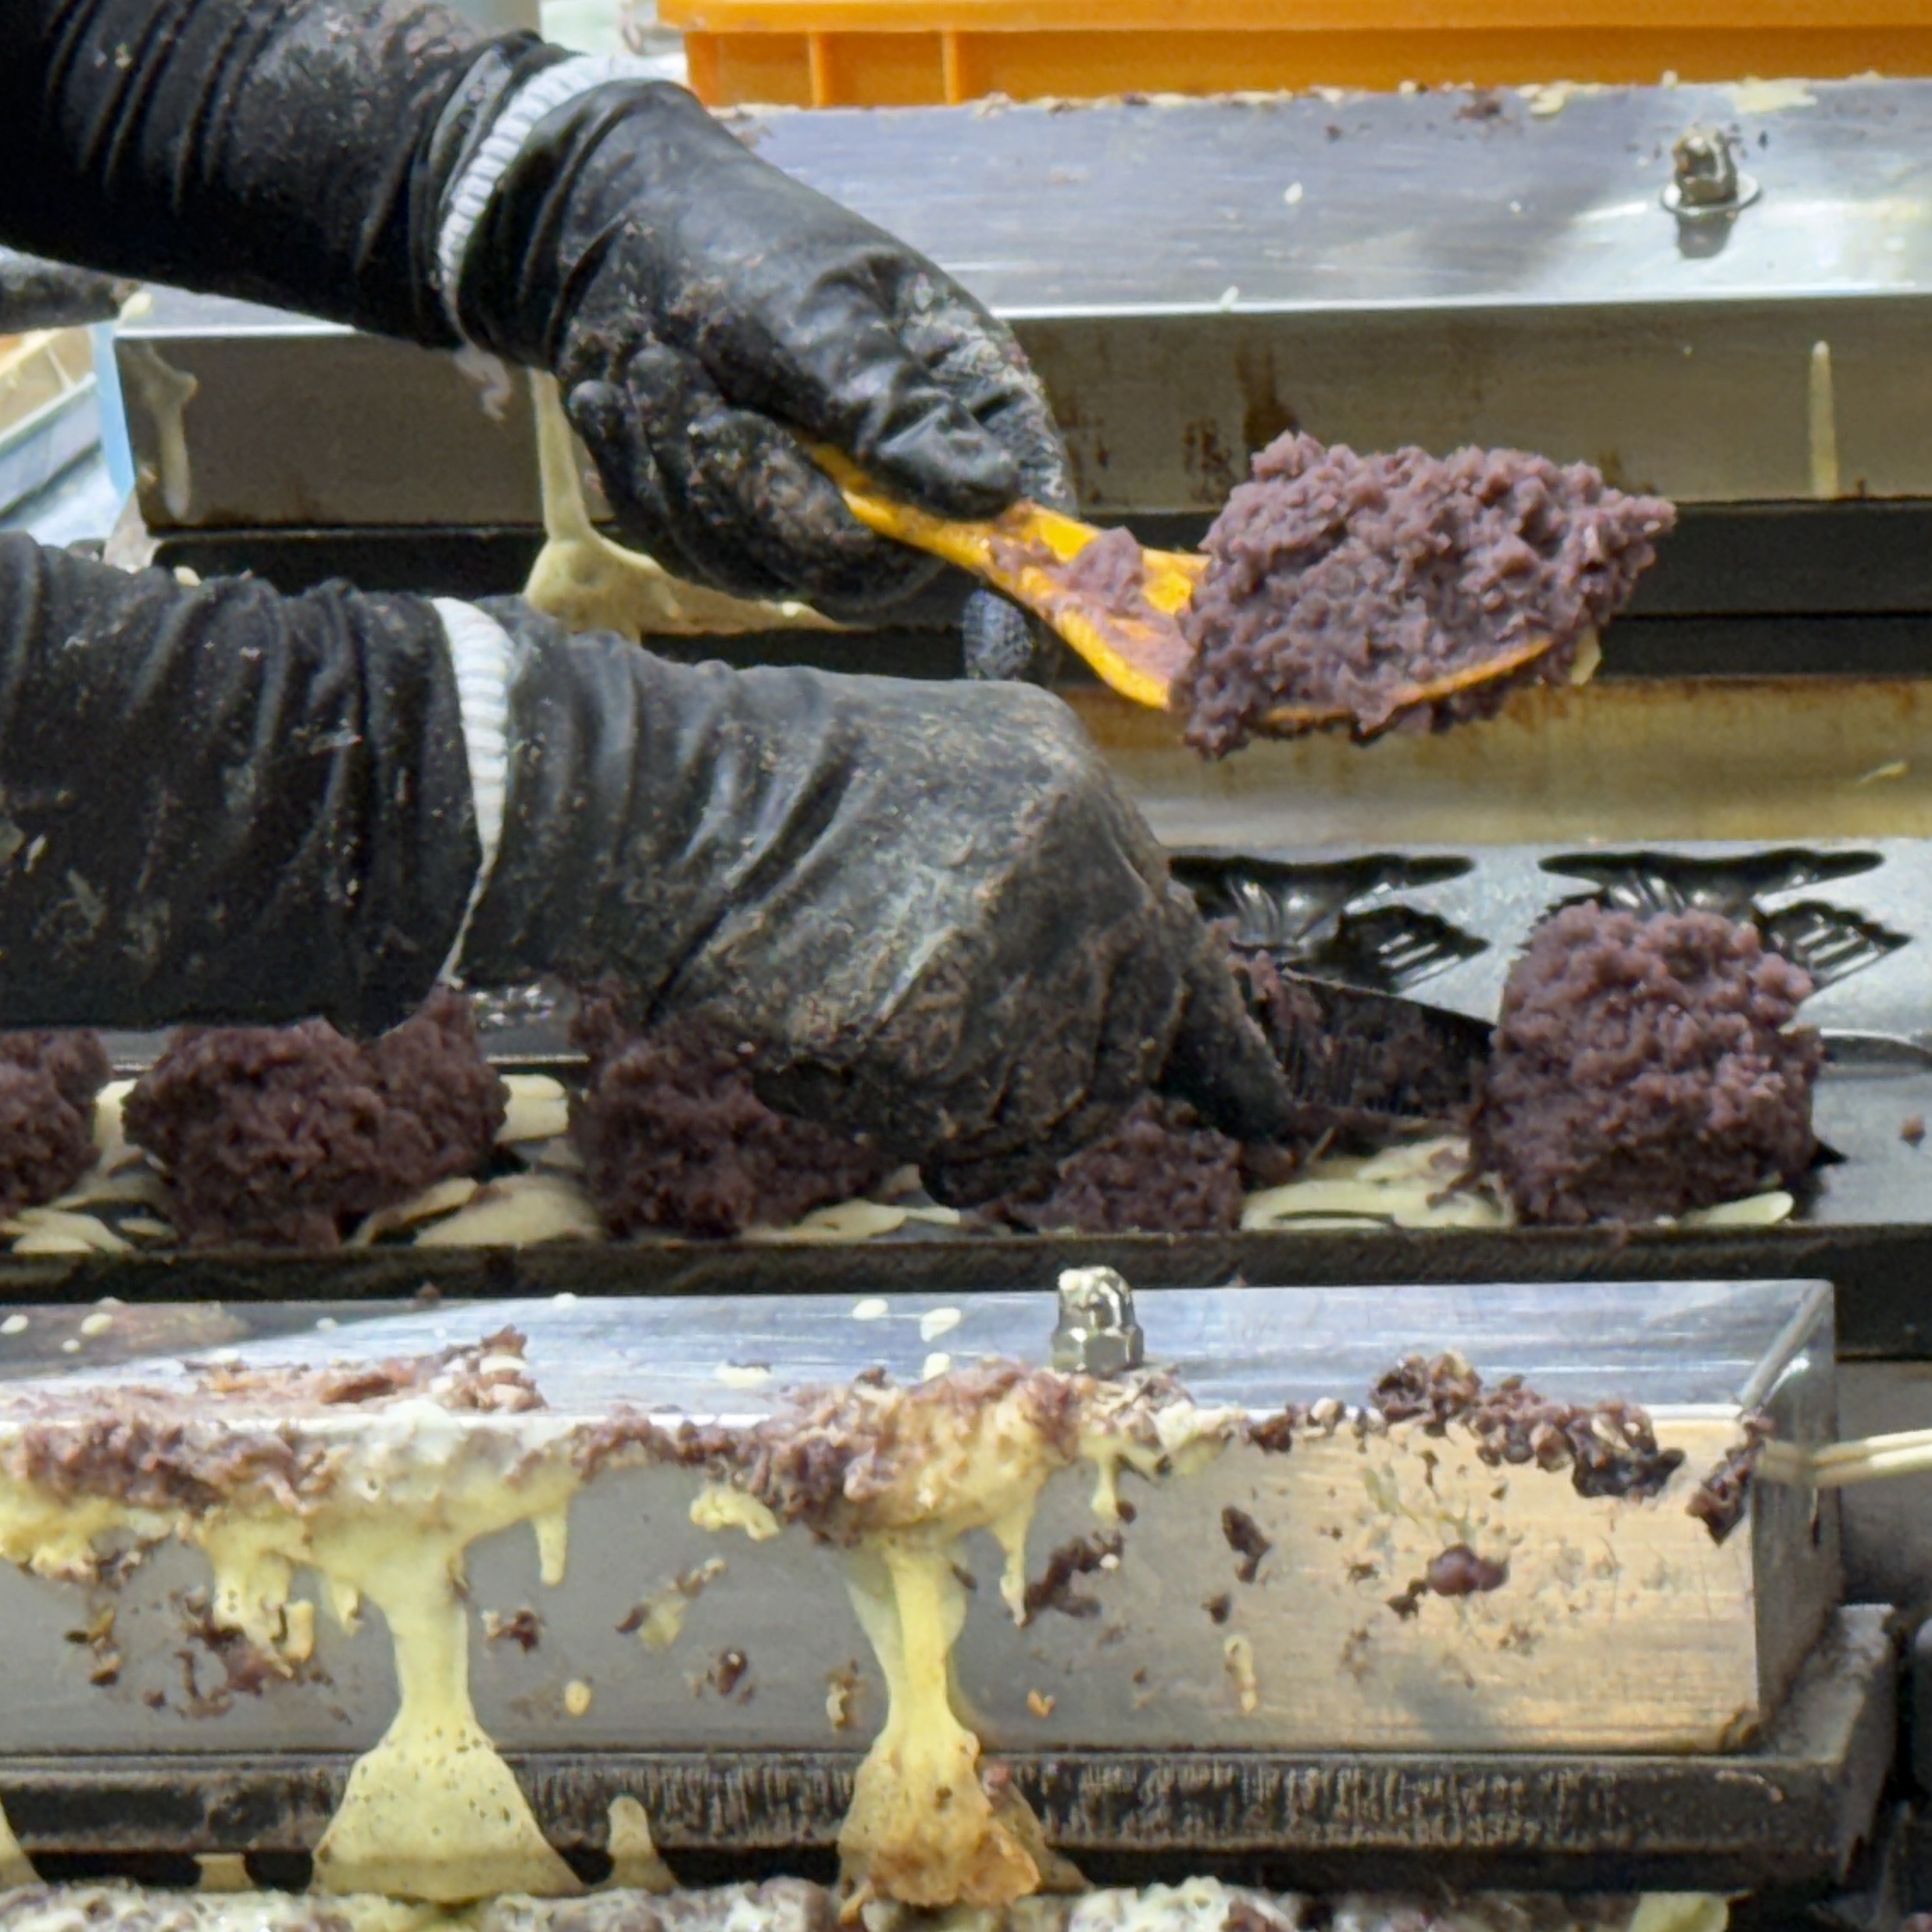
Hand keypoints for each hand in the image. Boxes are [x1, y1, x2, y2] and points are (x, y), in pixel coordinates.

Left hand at [452, 81, 1069, 624]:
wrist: (609, 238)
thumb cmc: (734, 245)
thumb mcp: (815, 312)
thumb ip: (893, 407)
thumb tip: (994, 496)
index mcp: (965, 401)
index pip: (1022, 519)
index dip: (1019, 589)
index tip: (1002, 655)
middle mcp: (903, 477)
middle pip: (867, 572)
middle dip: (770, 497)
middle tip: (712, 407)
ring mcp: (815, 515)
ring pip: (765, 570)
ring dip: (689, 476)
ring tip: (656, 368)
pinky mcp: (733, 531)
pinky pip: (691, 556)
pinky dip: (646, 479)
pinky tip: (622, 399)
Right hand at [454, 609, 1291, 1201]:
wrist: (661, 795)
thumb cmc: (756, 792)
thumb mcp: (939, 780)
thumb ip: (1031, 872)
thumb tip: (1091, 1000)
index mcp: (1078, 792)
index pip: (1180, 949)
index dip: (1221, 1049)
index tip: (1270, 1113)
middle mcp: (1077, 856)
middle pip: (1117, 1052)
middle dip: (1051, 1115)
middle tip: (977, 1151)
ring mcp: (1019, 939)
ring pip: (1026, 1103)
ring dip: (935, 1108)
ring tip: (839, 1030)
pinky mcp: (945, 1020)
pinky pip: (928, 1123)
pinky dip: (854, 1105)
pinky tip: (801, 1038)